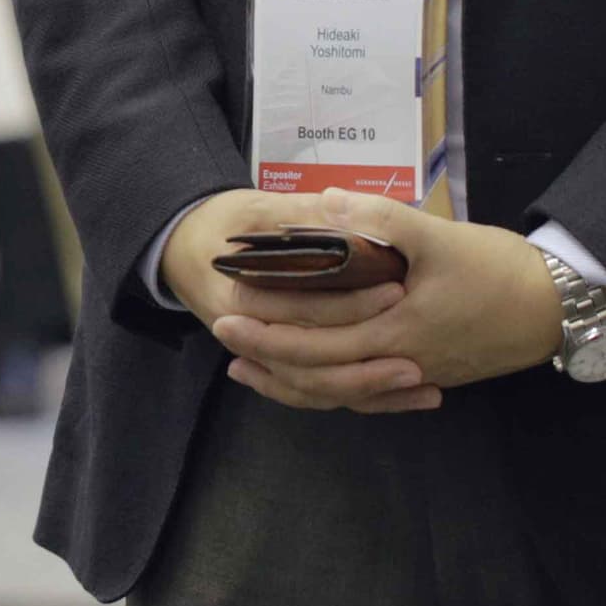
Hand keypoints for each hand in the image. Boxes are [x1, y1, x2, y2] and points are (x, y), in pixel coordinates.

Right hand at [156, 186, 433, 415]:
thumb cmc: (220, 222)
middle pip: (311, 365)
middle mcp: (250, 338)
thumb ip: (300, 214)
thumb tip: (343, 209)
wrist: (182, 245)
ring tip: (423, 390)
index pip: (302, 310)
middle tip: (418, 363)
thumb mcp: (255, 208)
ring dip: (370, 393)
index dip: (349, 305)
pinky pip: (318, 390)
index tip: (397, 292)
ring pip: (317, 389)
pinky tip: (401, 397)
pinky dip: (359, 397)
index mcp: (241, 297)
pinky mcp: (279, 362)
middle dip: (367, 368)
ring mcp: (263, 357)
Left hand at [204, 192, 563, 410]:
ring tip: (253, 368)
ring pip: (342, 389)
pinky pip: (369, 391)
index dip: (268, 331)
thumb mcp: (441, 237)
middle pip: (319, 373)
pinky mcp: (430, 373)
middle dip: (267, 357)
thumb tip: (328, 203)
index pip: (314, 344)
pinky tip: (322, 375)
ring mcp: (415, 374)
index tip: (228, 312)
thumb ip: (383, 222)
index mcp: (394, 334)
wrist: (560, 307)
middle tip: (224, 336)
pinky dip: (335, 385)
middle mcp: (399, 364)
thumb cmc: (501, 271)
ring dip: (294, 379)